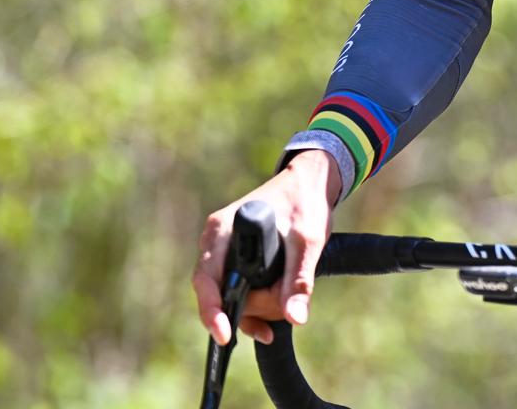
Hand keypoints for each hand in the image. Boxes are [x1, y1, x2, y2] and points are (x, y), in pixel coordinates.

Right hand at [192, 150, 341, 345]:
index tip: (224, 333)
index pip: (205, 279)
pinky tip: (271, 322)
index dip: (211, 309)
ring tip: (287, 305)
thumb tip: (295, 318)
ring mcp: (225, 253)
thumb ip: (299, 280)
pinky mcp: (238, 262)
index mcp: (222, 230)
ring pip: (231, 297)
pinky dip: (255, 310)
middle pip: (220, 293)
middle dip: (251, 309)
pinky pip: (239, 293)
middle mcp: (217, 243)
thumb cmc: (305, 203)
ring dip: (258, 311)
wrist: (311, 183)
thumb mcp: (307, 241)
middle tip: (284, 304)